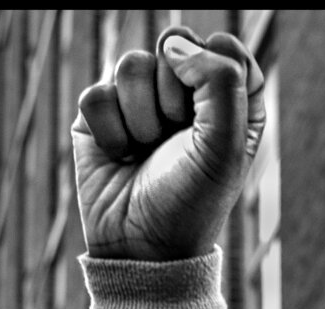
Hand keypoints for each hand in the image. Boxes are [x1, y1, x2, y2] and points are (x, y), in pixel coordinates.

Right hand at [72, 27, 266, 261]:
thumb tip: (175, 45)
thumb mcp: (224, 147)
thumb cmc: (191, 203)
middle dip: (174, 95)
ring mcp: (139, 102)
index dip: (217, 68)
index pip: (226, 49)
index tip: (211, 112)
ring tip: (145, 151)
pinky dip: (110, 130)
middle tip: (176, 138)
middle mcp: (184, 96)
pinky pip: (98, 93)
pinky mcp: (99, 116)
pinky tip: (119, 157)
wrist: (142, 248)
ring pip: (131, 64)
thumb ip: (218, 82)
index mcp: (226, 103)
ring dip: (141, 116)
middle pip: (176, 47)